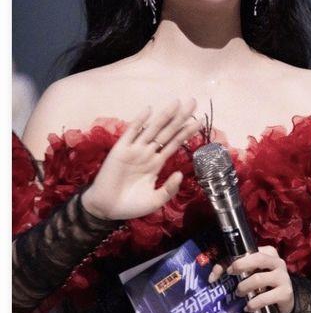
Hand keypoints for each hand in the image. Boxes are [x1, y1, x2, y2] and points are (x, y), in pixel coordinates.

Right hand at [81, 98, 202, 220]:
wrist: (106, 209)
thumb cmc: (130, 205)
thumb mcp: (155, 200)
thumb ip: (169, 188)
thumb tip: (180, 174)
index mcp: (157, 163)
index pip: (175, 143)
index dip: (187, 132)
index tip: (201, 122)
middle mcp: (148, 153)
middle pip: (168, 132)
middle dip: (180, 118)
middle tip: (193, 103)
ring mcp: (135, 150)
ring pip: (153, 129)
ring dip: (165, 116)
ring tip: (177, 103)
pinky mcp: (120, 150)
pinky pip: (131, 133)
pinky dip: (139, 121)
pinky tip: (148, 110)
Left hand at [209, 245, 293, 312]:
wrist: (285, 299)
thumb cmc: (264, 282)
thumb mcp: (251, 273)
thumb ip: (233, 269)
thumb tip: (212, 277)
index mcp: (268, 253)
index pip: (250, 252)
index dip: (236, 259)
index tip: (227, 270)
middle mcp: (277, 262)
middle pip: (257, 259)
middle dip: (240, 266)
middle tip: (231, 276)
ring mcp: (283, 277)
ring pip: (258, 279)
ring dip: (244, 287)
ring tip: (239, 294)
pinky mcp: (285, 292)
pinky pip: (265, 297)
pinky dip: (253, 303)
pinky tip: (248, 307)